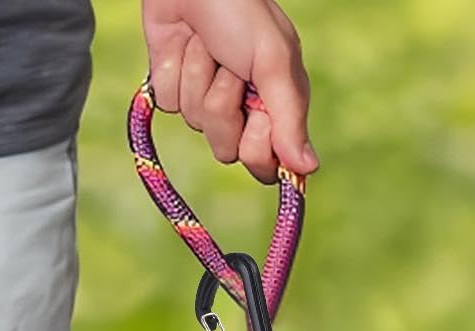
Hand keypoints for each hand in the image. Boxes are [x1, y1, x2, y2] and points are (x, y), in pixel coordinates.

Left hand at [141, 0, 317, 183]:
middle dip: (223, 106)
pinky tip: (182, 42)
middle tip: (231, 70)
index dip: (257, 146)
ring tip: (207, 44)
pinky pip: (168, 100)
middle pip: (227, 150)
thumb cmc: (242, 10)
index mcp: (277, 111)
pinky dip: (172, 68)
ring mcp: (206, 99)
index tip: (259, 116)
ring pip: (195, 121)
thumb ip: (290, 120)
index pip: (265, 165)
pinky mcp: (174, 84)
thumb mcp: (275, 63)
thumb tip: (307, 170)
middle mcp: (244, 112)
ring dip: (197, 76)